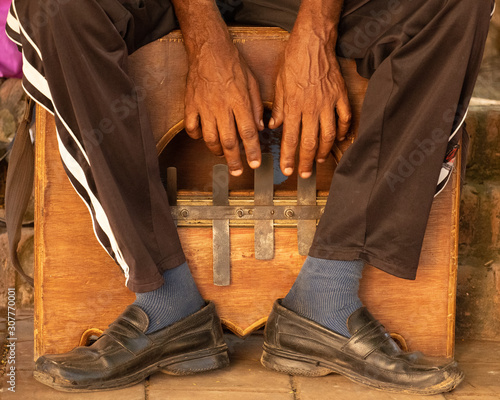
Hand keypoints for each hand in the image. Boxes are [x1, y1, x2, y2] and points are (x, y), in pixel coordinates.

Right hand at [183, 39, 263, 175]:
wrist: (208, 49)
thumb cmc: (233, 64)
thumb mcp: (252, 82)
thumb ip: (257, 106)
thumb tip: (261, 127)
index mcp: (239, 101)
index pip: (248, 132)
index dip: (252, 151)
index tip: (255, 164)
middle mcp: (222, 107)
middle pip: (229, 141)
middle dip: (234, 160)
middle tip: (237, 171)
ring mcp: (204, 107)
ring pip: (210, 138)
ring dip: (217, 151)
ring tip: (223, 154)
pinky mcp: (190, 105)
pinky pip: (192, 128)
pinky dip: (197, 136)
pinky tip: (203, 137)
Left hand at [271, 27, 350, 177]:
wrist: (313, 43)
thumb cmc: (294, 62)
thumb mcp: (279, 85)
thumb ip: (278, 108)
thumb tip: (273, 126)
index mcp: (294, 107)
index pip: (290, 138)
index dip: (289, 157)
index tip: (287, 170)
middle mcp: (311, 109)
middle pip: (309, 142)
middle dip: (305, 161)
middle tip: (304, 174)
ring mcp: (328, 103)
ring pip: (328, 135)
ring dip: (324, 151)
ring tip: (319, 161)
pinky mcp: (340, 96)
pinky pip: (345, 118)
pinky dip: (343, 130)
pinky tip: (339, 139)